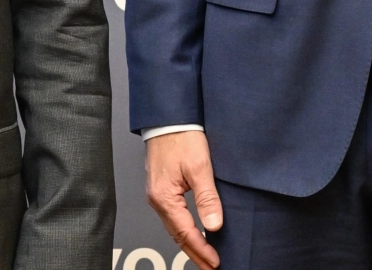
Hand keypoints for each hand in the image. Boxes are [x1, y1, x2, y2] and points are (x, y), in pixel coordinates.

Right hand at [145, 130, 222, 269]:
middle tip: (210, 267)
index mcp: (164, 196)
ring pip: (173, 227)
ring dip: (189, 243)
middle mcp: (156, 198)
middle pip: (176, 235)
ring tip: (204, 255)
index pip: (185, 232)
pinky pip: (172, 216)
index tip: (215, 262)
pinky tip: (193, 232)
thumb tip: (214, 224)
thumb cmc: (181, 136)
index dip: (201, 249)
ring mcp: (157, 193)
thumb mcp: (199, 166)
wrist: (168, 117)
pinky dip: (183, 229)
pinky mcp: (161, 187)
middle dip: (194, 253)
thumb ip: (207, 197)